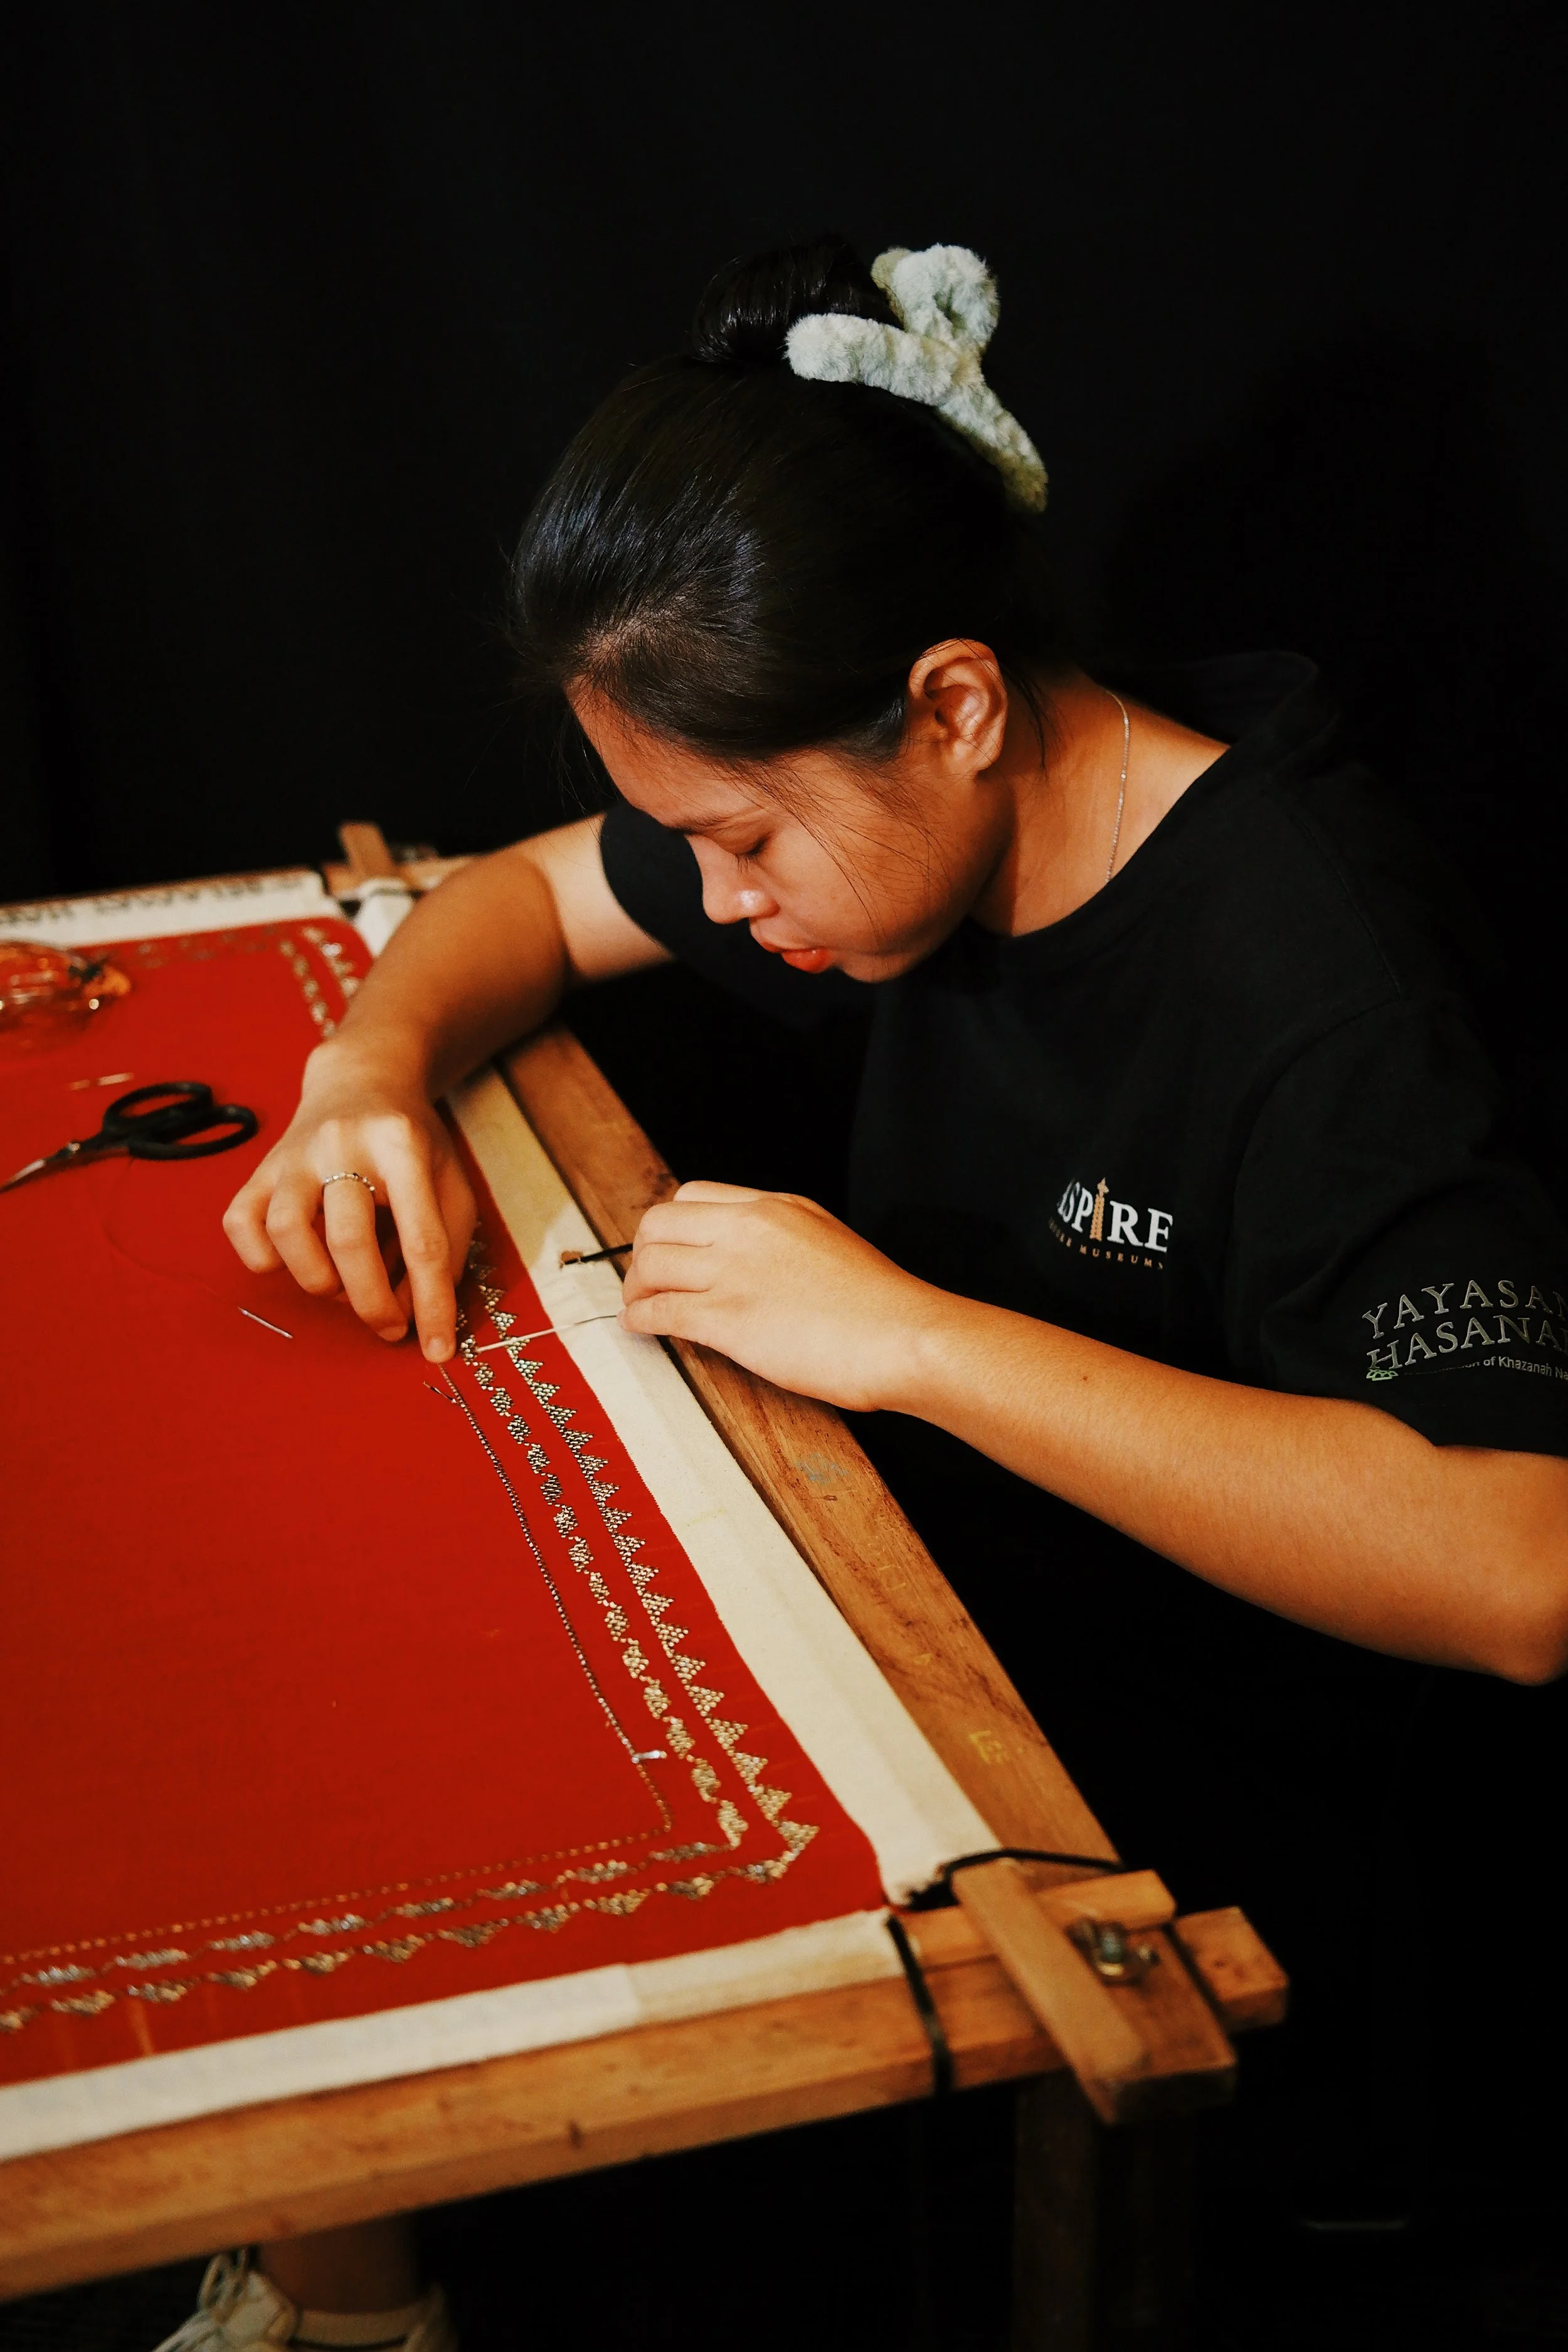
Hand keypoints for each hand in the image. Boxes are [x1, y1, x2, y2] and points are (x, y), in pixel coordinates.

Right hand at [222, 1044, 474, 1360]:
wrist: (361, 1080)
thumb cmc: (414, 1145)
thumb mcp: (450, 1184)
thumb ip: (444, 1250)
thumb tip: (412, 1316)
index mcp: (403, 1144)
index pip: (421, 1238)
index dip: (432, 1303)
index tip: (437, 1352)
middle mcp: (342, 1144)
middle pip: (349, 1240)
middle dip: (371, 1302)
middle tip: (388, 1327)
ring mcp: (293, 1153)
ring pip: (288, 1233)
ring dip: (318, 1280)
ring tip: (342, 1281)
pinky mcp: (258, 1168)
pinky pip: (242, 1226)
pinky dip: (264, 1259)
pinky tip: (294, 1259)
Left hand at [617, 1180, 941, 1411]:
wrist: (905, 1335)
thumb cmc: (882, 1304)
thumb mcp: (831, 1242)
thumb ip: (787, 1240)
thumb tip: (759, 1263)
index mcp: (777, 1206)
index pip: (694, 1195)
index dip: (672, 1226)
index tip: (670, 1248)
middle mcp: (749, 1228)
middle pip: (660, 1222)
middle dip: (643, 1251)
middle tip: (644, 1278)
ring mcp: (735, 1270)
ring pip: (651, 1264)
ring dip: (635, 1287)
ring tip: (637, 1305)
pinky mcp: (728, 1317)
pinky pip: (661, 1310)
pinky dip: (640, 1318)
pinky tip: (640, 1327)